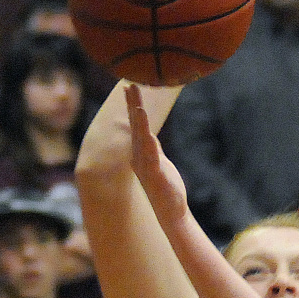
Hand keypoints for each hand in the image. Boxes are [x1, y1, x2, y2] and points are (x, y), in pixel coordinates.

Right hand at [125, 83, 188, 228]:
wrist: (171, 212)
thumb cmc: (165, 188)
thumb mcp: (158, 162)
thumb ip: (152, 148)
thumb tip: (149, 135)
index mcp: (140, 152)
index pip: (135, 124)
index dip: (132, 105)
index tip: (128, 85)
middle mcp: (140, 157)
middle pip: (135, 127)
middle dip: (132, 106)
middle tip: (129, 85)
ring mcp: (146, 167)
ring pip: (142, 140)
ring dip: (140, 123)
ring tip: (139, 106)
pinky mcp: (156, 177)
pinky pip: (152, 159)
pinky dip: (150, 146)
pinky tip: (150, 135)